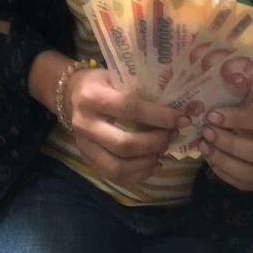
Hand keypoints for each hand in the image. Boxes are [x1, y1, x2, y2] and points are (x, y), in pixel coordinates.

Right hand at [67, 68, 188, 186]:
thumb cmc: (100, 82)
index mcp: (93, 97)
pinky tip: (153, 164)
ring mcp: (83, 145)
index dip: (160, 116)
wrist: (70, 94)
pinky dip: (138, 174)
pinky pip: (114, 176)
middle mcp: (85, 123)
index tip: (182, 119)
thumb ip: (140, 91)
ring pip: (118, 166)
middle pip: (124, 144)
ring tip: (162, 152)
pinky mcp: (86, 158)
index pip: (130, 109)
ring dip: (147, 163)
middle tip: (171, 136)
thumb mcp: (116, 76)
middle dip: (155, 143)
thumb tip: (176, 108)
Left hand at [198, 91, 252, 191]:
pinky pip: (244, 184)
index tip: (213, 115)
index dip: (239, 119)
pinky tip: (209, 157)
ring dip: (224, 160)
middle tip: (208, 132)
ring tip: (204, 146)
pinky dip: (223, 171)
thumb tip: (208, 103)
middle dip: (231, 144)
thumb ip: (243, 99)